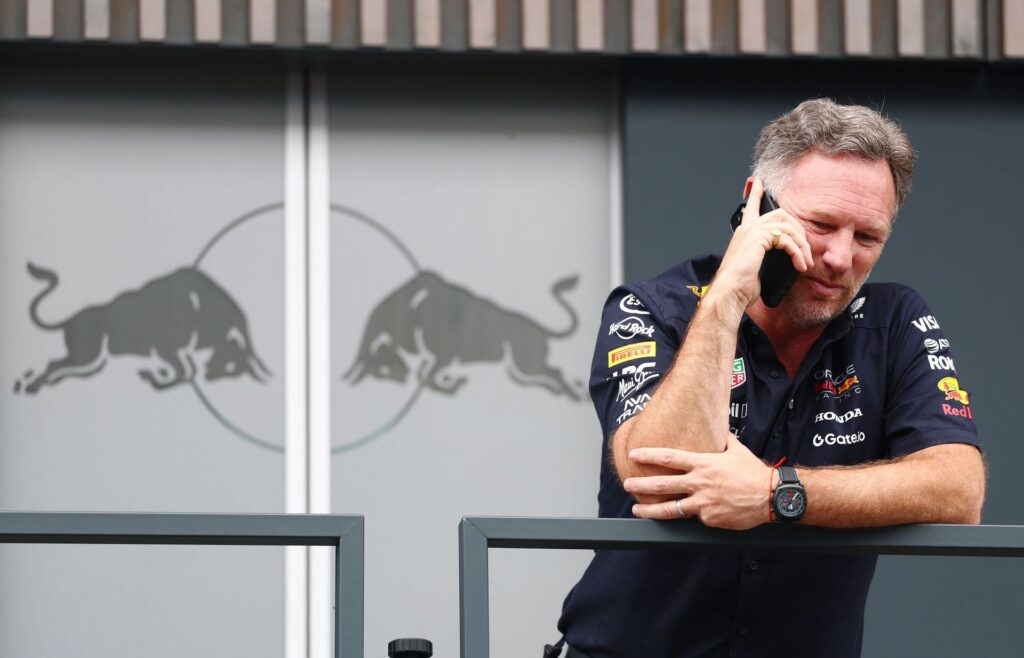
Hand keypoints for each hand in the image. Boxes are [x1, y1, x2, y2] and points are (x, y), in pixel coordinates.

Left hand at [624, 435, 772, 529]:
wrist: (771, 496)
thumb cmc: (753, 472)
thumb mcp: (736, 450)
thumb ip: (722, 440)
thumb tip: (717, 430)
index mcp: (703, 464)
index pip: (669, 458)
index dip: (649, 455)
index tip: (633, 455)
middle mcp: (699, 483)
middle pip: (663, 484)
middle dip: (641, 484)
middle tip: (627, 484)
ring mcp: (703, 503)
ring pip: (671, 509)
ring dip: (650, 509)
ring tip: (637, 509)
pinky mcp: (710, 519)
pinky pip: (696, 518)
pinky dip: (695, 515)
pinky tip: (698, 512)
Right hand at [712, 178, 813, 308]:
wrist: (730, 291)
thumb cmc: (739, 286)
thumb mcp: (754, 268)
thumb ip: (764, 259)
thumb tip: (783, 265)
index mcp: (744, 234)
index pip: (751, 207)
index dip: (756, 193)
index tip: (758, 182)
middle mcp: (747, 228)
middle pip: (781, 214)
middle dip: (798, 230)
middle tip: (804, 250)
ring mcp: (752, 231)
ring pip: (788, 226)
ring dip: (802, 245)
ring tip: (805, 262)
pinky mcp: (759, 237)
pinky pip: (787, 239)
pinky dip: (798, 253)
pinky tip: (800, 265)